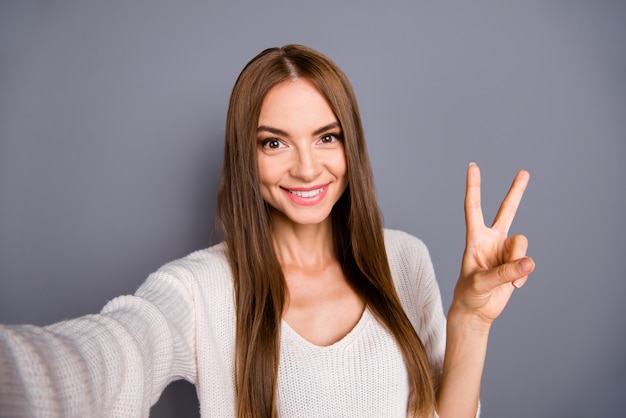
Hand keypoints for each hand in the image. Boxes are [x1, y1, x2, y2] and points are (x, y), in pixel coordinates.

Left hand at [451, 163, 534, 324]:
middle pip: (506, 211)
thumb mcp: (480, 284)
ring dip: (517, 262)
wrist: (476, 312)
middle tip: (524, 172)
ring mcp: (505, 251)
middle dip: (516, 192)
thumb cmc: (469, 295)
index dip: (474, 187)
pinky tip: (512, 286)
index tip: (473, 166)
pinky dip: (522, 276)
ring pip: (521, 244)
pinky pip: (527, 262)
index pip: (473, 208)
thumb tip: (528, 263)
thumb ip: (503, 273)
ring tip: (507, 280)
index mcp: (475, 239)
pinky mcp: (516, 263)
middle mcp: (491, 240)